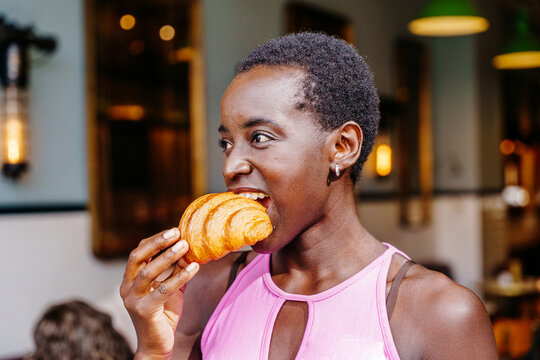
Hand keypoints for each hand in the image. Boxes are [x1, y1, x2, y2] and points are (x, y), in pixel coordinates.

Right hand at [120, 228, 199, 358]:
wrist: (157, 345)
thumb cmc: (164, 314)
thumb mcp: (170, 288)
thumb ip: (175, 270)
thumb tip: (189, 249)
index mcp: (130, 280)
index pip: (138, 253)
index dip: (155, 240)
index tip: (174, 230)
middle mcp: (127, 287)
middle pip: (138, 257)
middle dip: (157, 243)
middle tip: (177, 232)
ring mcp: (133, 299)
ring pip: (148, 271)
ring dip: (168, 256)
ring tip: (186, 246)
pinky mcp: (144, 310)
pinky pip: (164, 289)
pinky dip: (180, 277)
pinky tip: (194, 268)